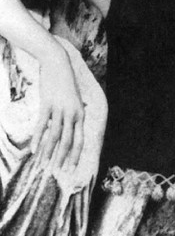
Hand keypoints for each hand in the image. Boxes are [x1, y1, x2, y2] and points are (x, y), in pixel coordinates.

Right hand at [31, 49, 84, 170]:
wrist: (57, 63)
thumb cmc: (65, 82)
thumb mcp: (75, 99)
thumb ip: (74, 113)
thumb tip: (73, 126)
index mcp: (80, 115)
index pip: (80, 141)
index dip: (75, 156)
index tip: (70, 169)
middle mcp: (72, 114)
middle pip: (68, 142)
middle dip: (62, 159)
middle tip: (56, 172)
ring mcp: (60, 110)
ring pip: (55, 136)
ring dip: (48, 153)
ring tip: (43, 165)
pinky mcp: (47, 104)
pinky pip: (42, 126)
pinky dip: (38, 139)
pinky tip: (34, 150)